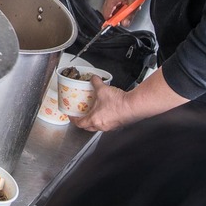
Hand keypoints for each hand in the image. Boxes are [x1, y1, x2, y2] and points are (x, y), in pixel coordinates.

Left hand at [70, 68, 188, 131]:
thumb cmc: (118, 103)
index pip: (79, 123)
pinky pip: (108, 123)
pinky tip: (106, 111)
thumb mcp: (102, 89)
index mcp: (94, 119)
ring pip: (98, 126)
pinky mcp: (118, 124)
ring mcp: (111, 126)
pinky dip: (104, 118)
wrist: (134, 106)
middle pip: (88, 127)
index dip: (73, 119)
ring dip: (94, 120)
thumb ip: (96, 82)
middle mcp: (102, 125)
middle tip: (80, 115)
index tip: (71, 116)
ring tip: (93, 111)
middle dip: (83, 121)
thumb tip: (93, 78)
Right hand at [102, 0, 156, 26]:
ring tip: (130, 6)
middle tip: (124, 16)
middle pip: (108, 8)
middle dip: (116, 14)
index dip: (110, 20)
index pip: (106, 13)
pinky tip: (129, 0)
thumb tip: (125, 23)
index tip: (114, 24)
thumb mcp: (135, 3)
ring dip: (120, 7)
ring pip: (113, 3)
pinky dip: (121, 2)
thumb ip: (129, 15)